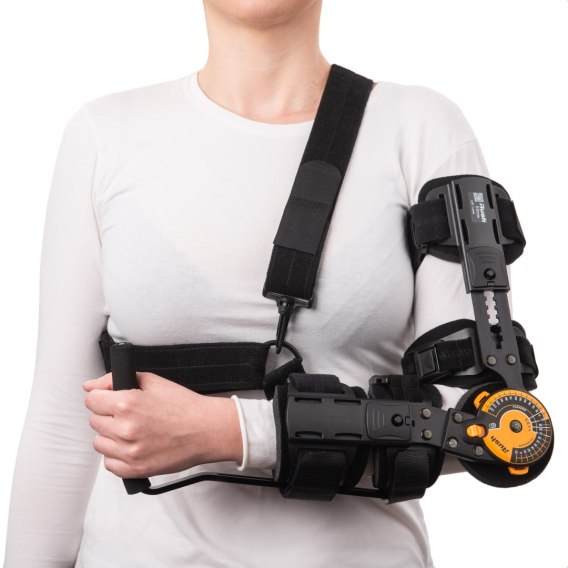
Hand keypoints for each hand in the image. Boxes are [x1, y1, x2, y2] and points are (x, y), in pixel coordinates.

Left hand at [83, 373, 242, 478]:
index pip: (91, 400)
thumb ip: (116, 380)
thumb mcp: (153, 381)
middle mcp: (125, 429)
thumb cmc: (184, 407)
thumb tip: (90, 386)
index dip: (102, 397)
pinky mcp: (135, 469)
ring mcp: (129, 452)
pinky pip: (109, 464)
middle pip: (94, 421)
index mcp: (127, 404)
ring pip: (99, 443)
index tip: (111, 399)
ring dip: (111, 436)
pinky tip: (135, 445)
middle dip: (108, 415)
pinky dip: (118, 455)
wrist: (207, 430)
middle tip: (130, 414)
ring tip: (133, 430)